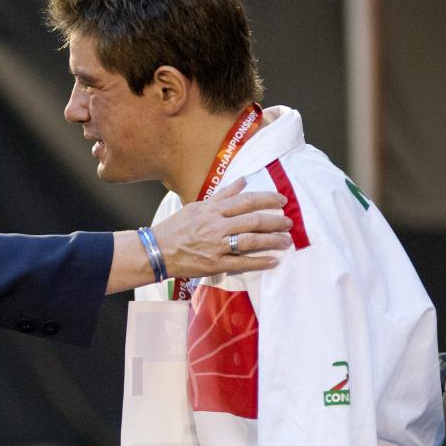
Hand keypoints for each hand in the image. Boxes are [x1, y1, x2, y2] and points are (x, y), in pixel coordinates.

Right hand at [153, 178, 292, 277]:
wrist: (156, 251)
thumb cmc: (175, 228)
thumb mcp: (197, 206)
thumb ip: (222, 195)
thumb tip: (243, 181)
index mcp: (212, 210)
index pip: (246, 200)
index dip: (267, 199)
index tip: (282, 201)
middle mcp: (216, 226)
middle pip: (252, 220)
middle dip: (275, 221)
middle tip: (289, 222)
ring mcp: (216, 245)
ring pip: (250, 240)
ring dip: (272, 240)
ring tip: (286, 241)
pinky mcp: (215, 264)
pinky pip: (242, 263)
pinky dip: (259, 261)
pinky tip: (273, 260)